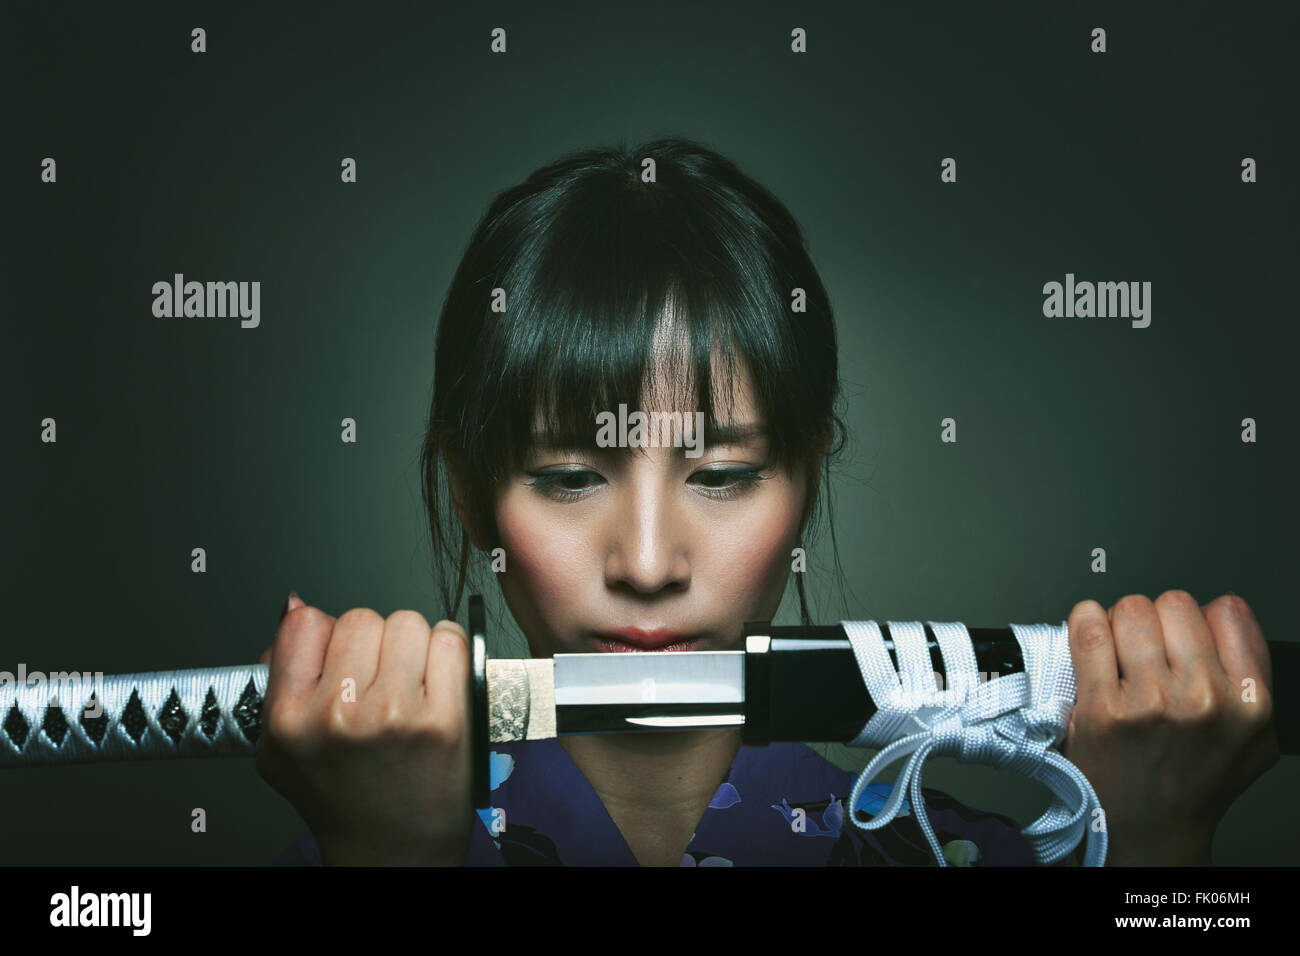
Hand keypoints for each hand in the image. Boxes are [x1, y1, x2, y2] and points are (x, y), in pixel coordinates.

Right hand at [255, 596, 475, 865]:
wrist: (393, 855)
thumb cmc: (344, 801)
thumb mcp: (281, 749)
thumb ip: (279, 673)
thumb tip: (295, 604)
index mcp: (290, 720)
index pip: (306, 623)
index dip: (328, 635)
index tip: (341, 656)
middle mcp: (339, 716)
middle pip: (363, 618)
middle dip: (375, 642)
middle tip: (381, 679)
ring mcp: (394, 715)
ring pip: (408, 622)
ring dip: (414, 644)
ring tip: (410, 684)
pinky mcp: (445, 719)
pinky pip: (450, 642)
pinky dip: (449, 653)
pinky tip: (439, 684)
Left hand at [1061, 591, 1279, 865]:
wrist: (1150, 831)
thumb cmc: (1194, 784)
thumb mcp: (1252, 737)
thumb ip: (1251, 674)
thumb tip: (1228, 616)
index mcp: (1249, 703)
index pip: (1227, 611)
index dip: (1199, 619)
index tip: (1182, 635)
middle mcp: (1204, 700)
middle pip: (1173, 603)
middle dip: (1156, 620)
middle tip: (1145, 648)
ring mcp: (1152, 703)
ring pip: (1130, 609)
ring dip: (1118, 622)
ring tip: (1118, 651)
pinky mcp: (1103, 709)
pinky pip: (1088, 630)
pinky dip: (1083, 623)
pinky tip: (1089, 638)